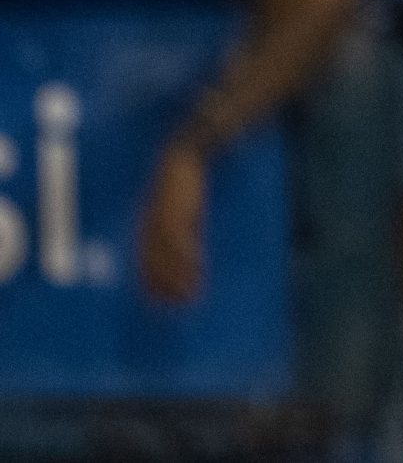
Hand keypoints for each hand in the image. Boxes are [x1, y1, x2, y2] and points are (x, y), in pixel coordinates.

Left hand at [139, 139, 207, 303]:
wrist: (184, 157)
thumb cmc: (183, 187)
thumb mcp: (180, 214)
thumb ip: (182, 235)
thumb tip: (192, 261)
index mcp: (145, 231)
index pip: (144, 266)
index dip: (154, 287)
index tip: (166, 305)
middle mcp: (147, 229)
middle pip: (152, 266)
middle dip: (167, 287)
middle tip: (182, 305)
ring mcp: (158, 220)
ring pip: (165, 256)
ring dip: (179, 276)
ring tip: (193, 292)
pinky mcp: (173, 210)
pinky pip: (179, 239)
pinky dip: (187, 255)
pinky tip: (198, 266)